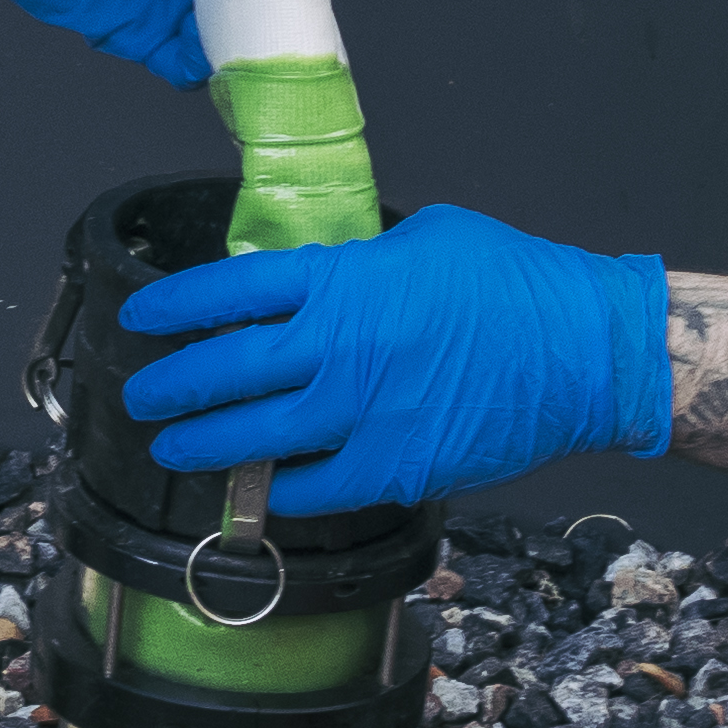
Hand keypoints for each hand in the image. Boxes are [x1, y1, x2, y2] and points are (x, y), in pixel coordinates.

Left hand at [117, 210, 674, 519]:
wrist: (585, 352)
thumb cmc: (517, 282)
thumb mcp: (427, 237)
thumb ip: (362, 258)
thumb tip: (321, 275)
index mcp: (343, 280)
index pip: (230, 292)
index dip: (175, 308)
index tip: (143, 320)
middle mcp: (338, 348)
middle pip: (225, 369)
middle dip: (171, 385)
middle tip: (143, 394)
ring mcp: (361, 413)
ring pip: (254, 436)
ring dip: (203, 443)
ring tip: (171, 445)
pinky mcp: (392, 466)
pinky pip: (314, 487)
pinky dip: (279, 490)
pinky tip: (260, 490)